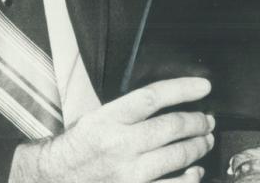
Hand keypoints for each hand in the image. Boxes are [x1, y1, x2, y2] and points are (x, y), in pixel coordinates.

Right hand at [8, 76, 213, 182]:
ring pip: (177, 156)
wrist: (52, 181)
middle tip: (207, 120)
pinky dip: (189, 178)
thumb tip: (168, 100)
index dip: (183, 89)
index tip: (203, 87)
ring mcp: (126, 174)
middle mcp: (118, 146)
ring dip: (198, 146)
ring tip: (205, 141)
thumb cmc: (77, 148)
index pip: (153, 97)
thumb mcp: (94, 118)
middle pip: (171, 127)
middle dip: (197, 121)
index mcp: (107, 120)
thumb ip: (127, 110)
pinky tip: (195, 172)